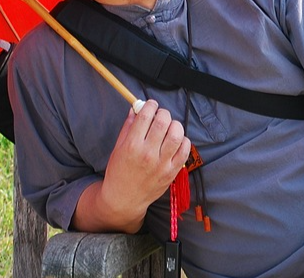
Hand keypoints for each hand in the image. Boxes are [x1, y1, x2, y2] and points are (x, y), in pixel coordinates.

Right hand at [81, 100, 190, 231]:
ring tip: (169, 127)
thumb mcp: (118, 148)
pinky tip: (176, 140)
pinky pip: (185, 149)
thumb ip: (128, 127)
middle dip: (163, 113)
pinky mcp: (172, 171)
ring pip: (177, 134)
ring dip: (175, 125)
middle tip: (160, 115)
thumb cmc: (119, 172)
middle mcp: (148, 154)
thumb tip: (136, 108)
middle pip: (163, 122)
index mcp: (132, 146)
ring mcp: (162, 163)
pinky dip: (183, 140)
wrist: (124, 199)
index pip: (146, 116)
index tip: (151, 105)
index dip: (150, 105)